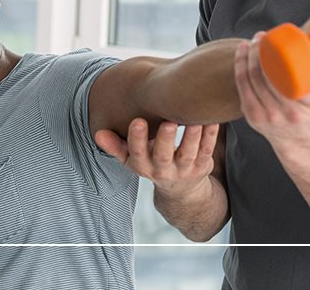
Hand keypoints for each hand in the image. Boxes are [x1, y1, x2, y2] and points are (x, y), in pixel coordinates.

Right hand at [95, 118, 218, 196]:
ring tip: (194, 120)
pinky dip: (210, 136)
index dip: (137, 139)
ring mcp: (184, 170)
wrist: (181, 190)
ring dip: (192, 136)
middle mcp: (163, 170)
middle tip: (168, 122)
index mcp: (143, 166)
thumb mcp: (132, 159)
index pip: (137, 154)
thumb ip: (115, 145)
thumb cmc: (152, 163)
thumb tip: (98, 133)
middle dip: (165, 140)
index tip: (136, 121)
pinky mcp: (203, 166)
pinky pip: (207, 151)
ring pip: (189, 153)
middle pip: (163, 156)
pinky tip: (211, 120)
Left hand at [237, 37, 309, 141]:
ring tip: (252, 42)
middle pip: (267, 74)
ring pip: (252, 78)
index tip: (274, 38)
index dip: (277, 52)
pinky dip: (239, 66)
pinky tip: (242, 54)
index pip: (292, 74)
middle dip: (260, 50)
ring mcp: (269, 116)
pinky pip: (242, 86)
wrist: (303, 139)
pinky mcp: (253, 116)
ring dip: (248, 56)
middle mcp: (289, 112)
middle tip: (261, 36)